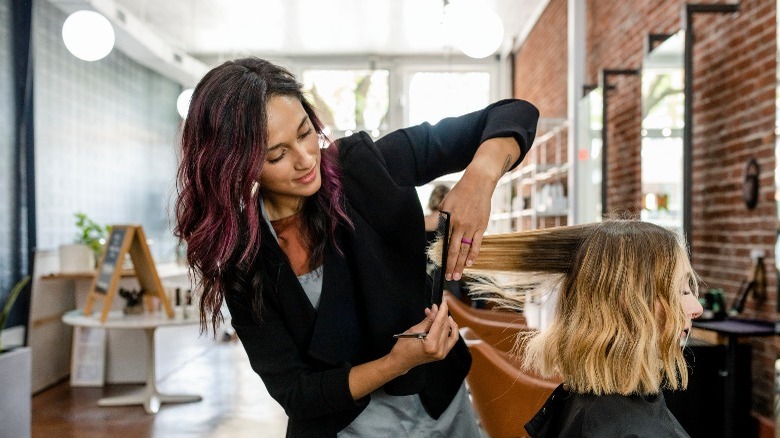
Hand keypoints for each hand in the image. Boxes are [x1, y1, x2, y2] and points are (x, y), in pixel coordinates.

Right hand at [388, 301, 458, 372]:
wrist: (401, 362)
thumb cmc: (403, 347)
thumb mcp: (414, 330)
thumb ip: (428, 320)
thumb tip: (435, 309)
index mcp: (431, 344)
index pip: (440, 323)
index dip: (442, 310)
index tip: (443, 300)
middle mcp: (439, 350)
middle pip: (445, 327)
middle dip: (442, 314)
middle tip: (437, 306)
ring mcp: (442, 353)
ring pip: (450, 332)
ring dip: (447, 321)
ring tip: (441, 314)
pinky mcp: (443, 354)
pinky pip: (452, 340)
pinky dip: (451, 330)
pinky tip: (448, 323)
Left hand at [438, 166, 492, 280]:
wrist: (478, 184)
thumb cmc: (459, 193)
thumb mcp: (444, 204)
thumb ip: (437, 218)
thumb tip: (427, 227)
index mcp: (449, 220)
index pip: (443, 242)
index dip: (441, 256)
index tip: (439, 266)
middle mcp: (460, 225)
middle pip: (454, 250)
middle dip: (450, 265)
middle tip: (448, 277)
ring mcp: (472, 227)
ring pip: (465, 250)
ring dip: (461, 264)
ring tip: (457, 275)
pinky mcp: (481, 227)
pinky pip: (477, 244)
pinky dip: (473, 254)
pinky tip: (469, 263)